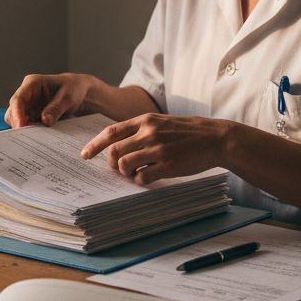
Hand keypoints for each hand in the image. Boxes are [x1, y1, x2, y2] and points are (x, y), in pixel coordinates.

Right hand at [4, 73, 95, 127]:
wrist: (78, 92)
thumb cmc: (73, 89)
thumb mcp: (68, 97)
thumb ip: (56, 108)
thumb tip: (44, 121)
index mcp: (32, 83)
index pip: (18, 99)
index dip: (17, 114)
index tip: (21, 127)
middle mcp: (26, 93)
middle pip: (13, 111)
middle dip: (19, 124)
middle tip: (29, 137)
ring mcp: (28, 104)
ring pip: (17, 119)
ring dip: (25, 128)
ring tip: (38, 136)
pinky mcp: (32, 114)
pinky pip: (26, 124)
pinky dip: (31, 131)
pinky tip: (40, 136)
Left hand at [80, 113, 237, 185]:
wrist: (216, 138)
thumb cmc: (189, 132)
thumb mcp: (163, 122)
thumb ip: (142, 130)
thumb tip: (118, 147)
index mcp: (145, 120)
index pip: (111, 132)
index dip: (95, 145)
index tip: (84, 155)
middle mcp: (149, 133)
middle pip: (114, 152)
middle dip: (111, 163)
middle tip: (119, 168)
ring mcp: (158, 149)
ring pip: (125, 165)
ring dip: (126, 173)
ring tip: (137, 172)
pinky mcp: (168, 164)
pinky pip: (142, 177)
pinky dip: (141, 180)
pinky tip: (150, 177)